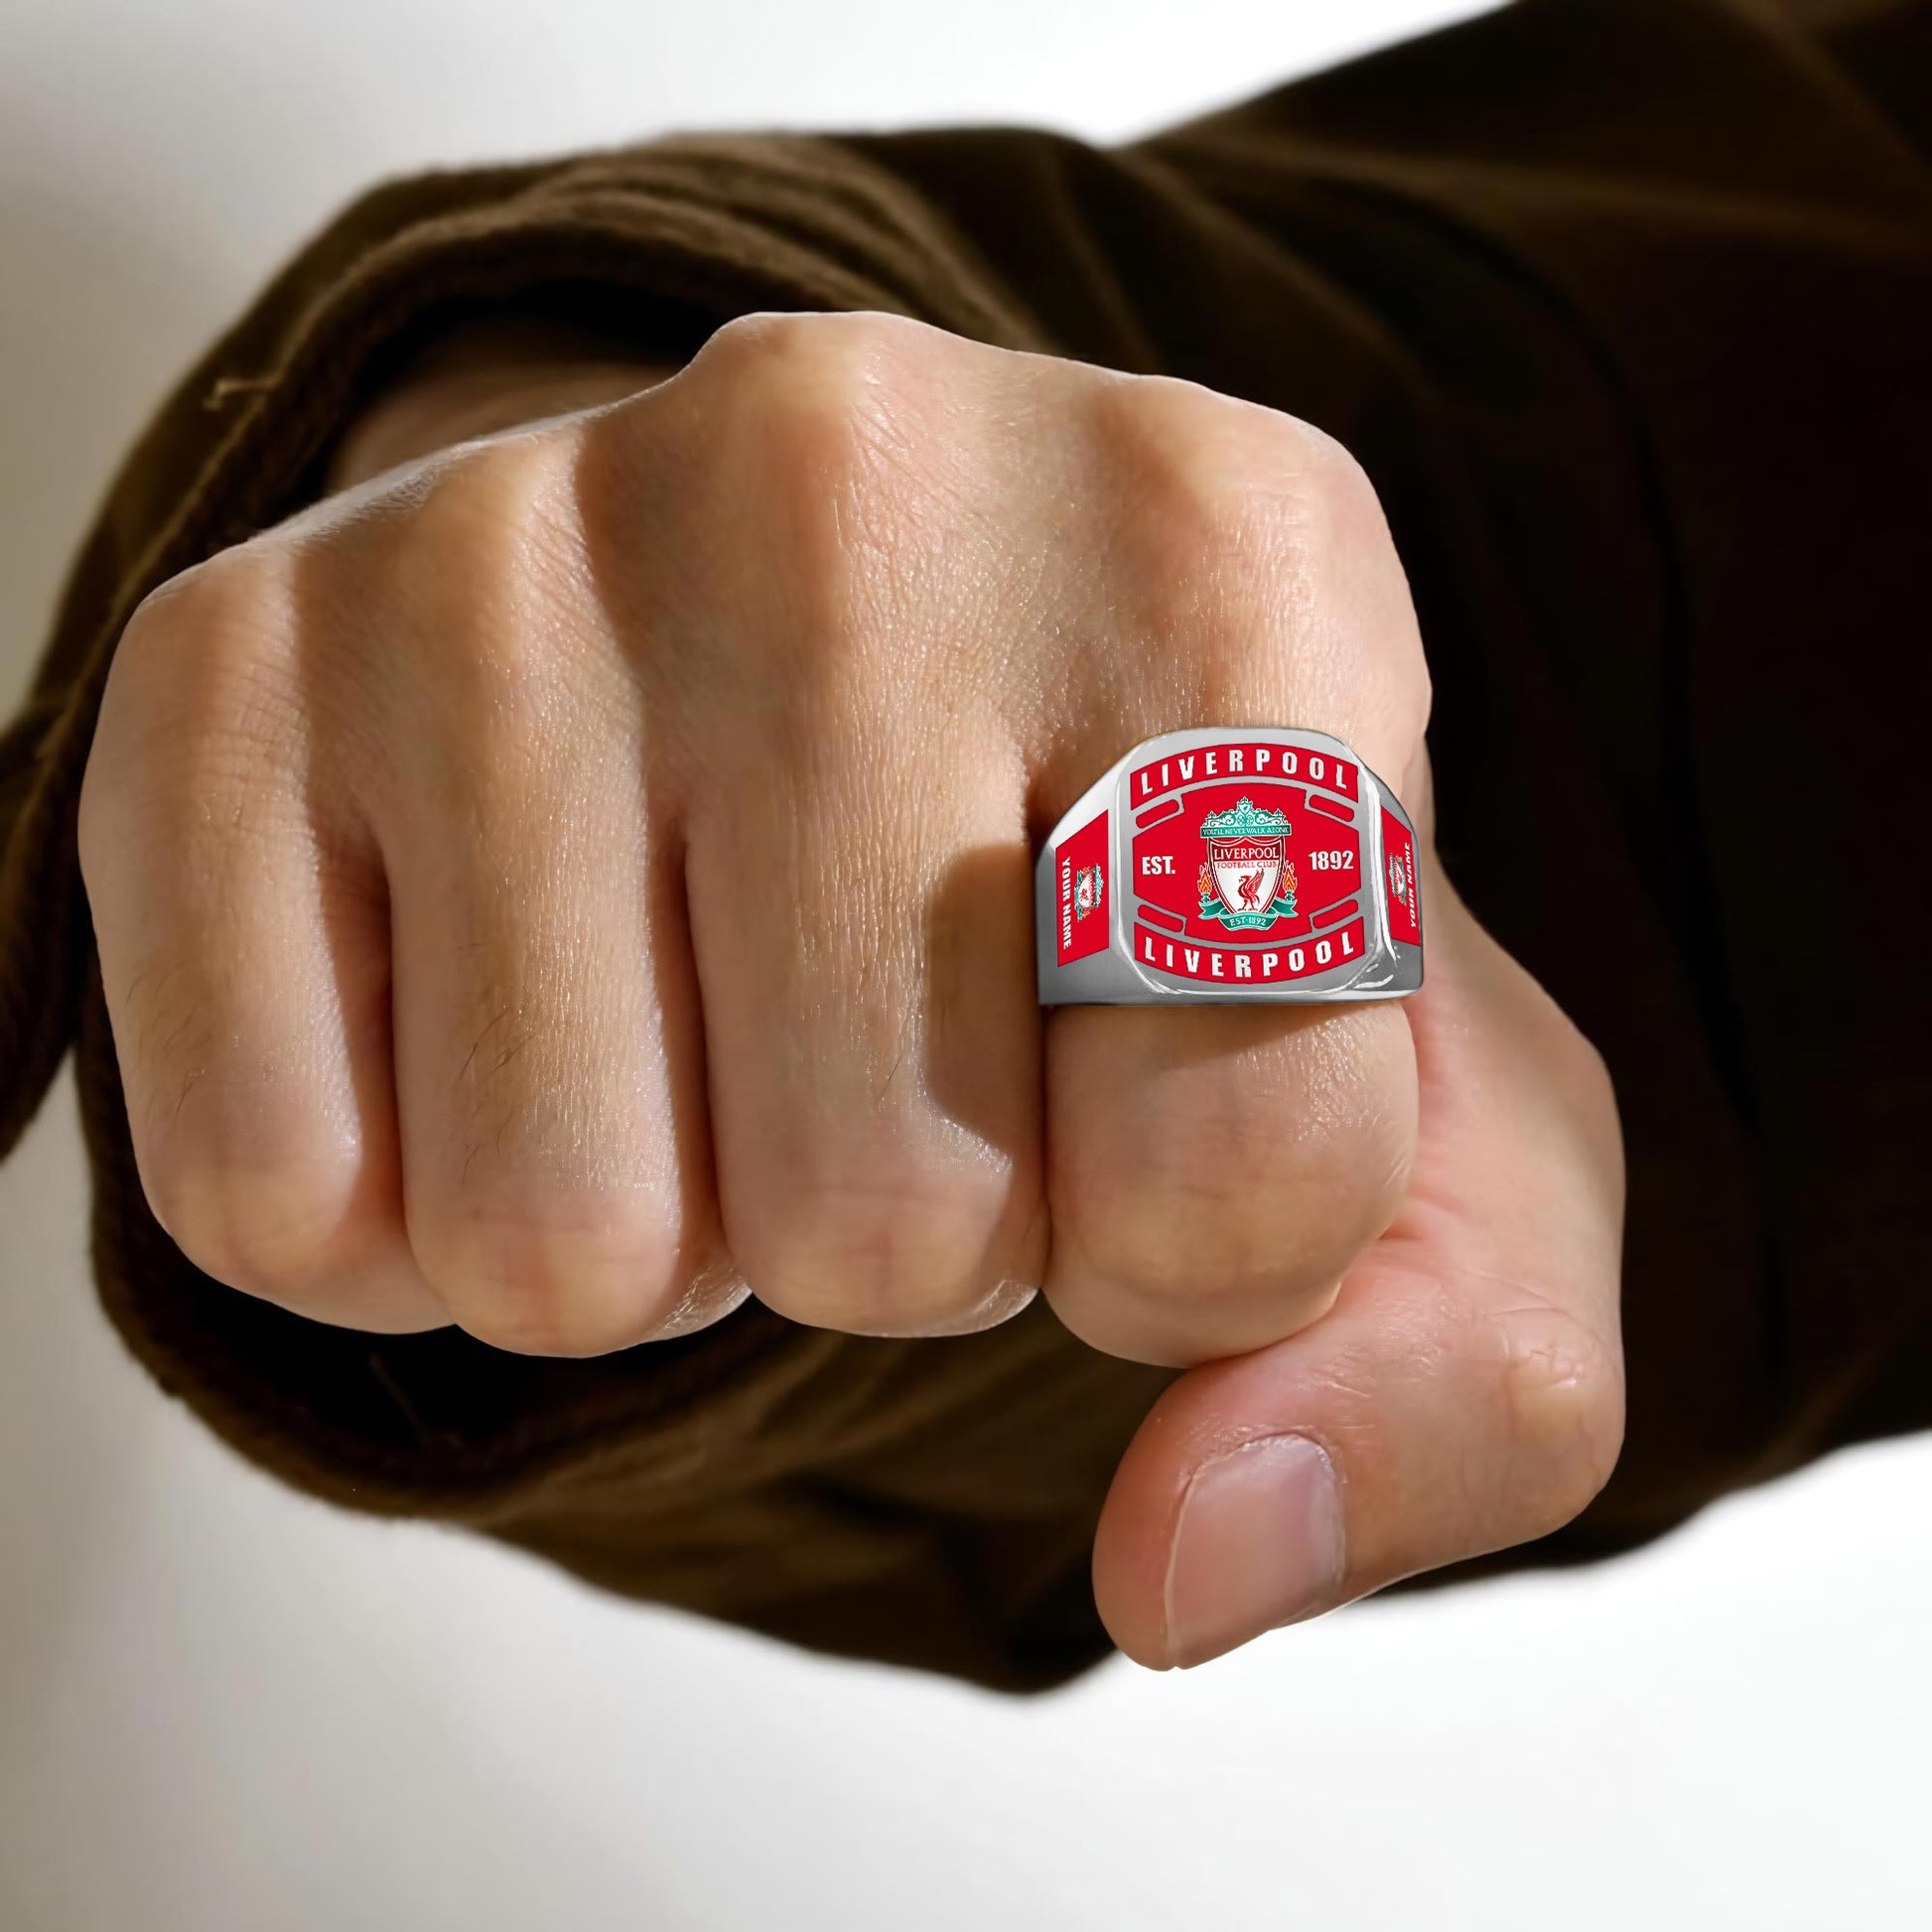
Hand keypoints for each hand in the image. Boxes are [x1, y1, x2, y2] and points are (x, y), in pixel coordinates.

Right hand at [78, 311, 1622, 1665]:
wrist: (831, 617)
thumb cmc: (1147, 892)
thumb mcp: (1430, 1138)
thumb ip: (1443, 1384)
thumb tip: (1187, 1567)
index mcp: (1232, 550)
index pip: (1249, 1180)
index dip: (1192, 1252)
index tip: (1138, 1093)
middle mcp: (860, 471)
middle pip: (880, 1230)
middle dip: (908, 1235)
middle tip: (894, 1035)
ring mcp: (509, 544)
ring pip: (566, 1252)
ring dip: (671, 1228)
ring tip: (708, 1013)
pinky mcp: (230, 661)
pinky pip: (278, 1199)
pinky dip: (412, 1217)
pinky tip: (504, 1012)